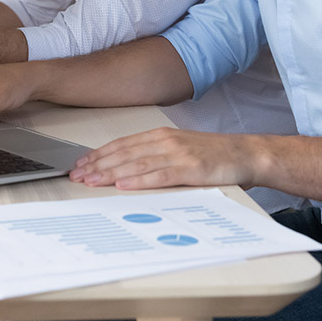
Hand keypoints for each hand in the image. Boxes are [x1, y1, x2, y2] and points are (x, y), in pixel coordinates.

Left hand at [69, 128, 255, 190]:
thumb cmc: (213, 155)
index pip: (122, 145)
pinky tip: (122, 185)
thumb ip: (156, 156)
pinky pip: (158, 176)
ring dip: (110, 173)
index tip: (81, 164)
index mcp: (161, 135)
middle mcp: (166, 141)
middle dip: (97, 165)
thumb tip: (127, 169)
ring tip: (90, 181)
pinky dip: (138, 181)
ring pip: (136, 164)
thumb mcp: (180, 149)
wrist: (245, 153)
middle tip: (76, 175)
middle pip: (123, 154)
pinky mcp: (190, 169)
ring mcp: (177, 154)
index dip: (99, 155)